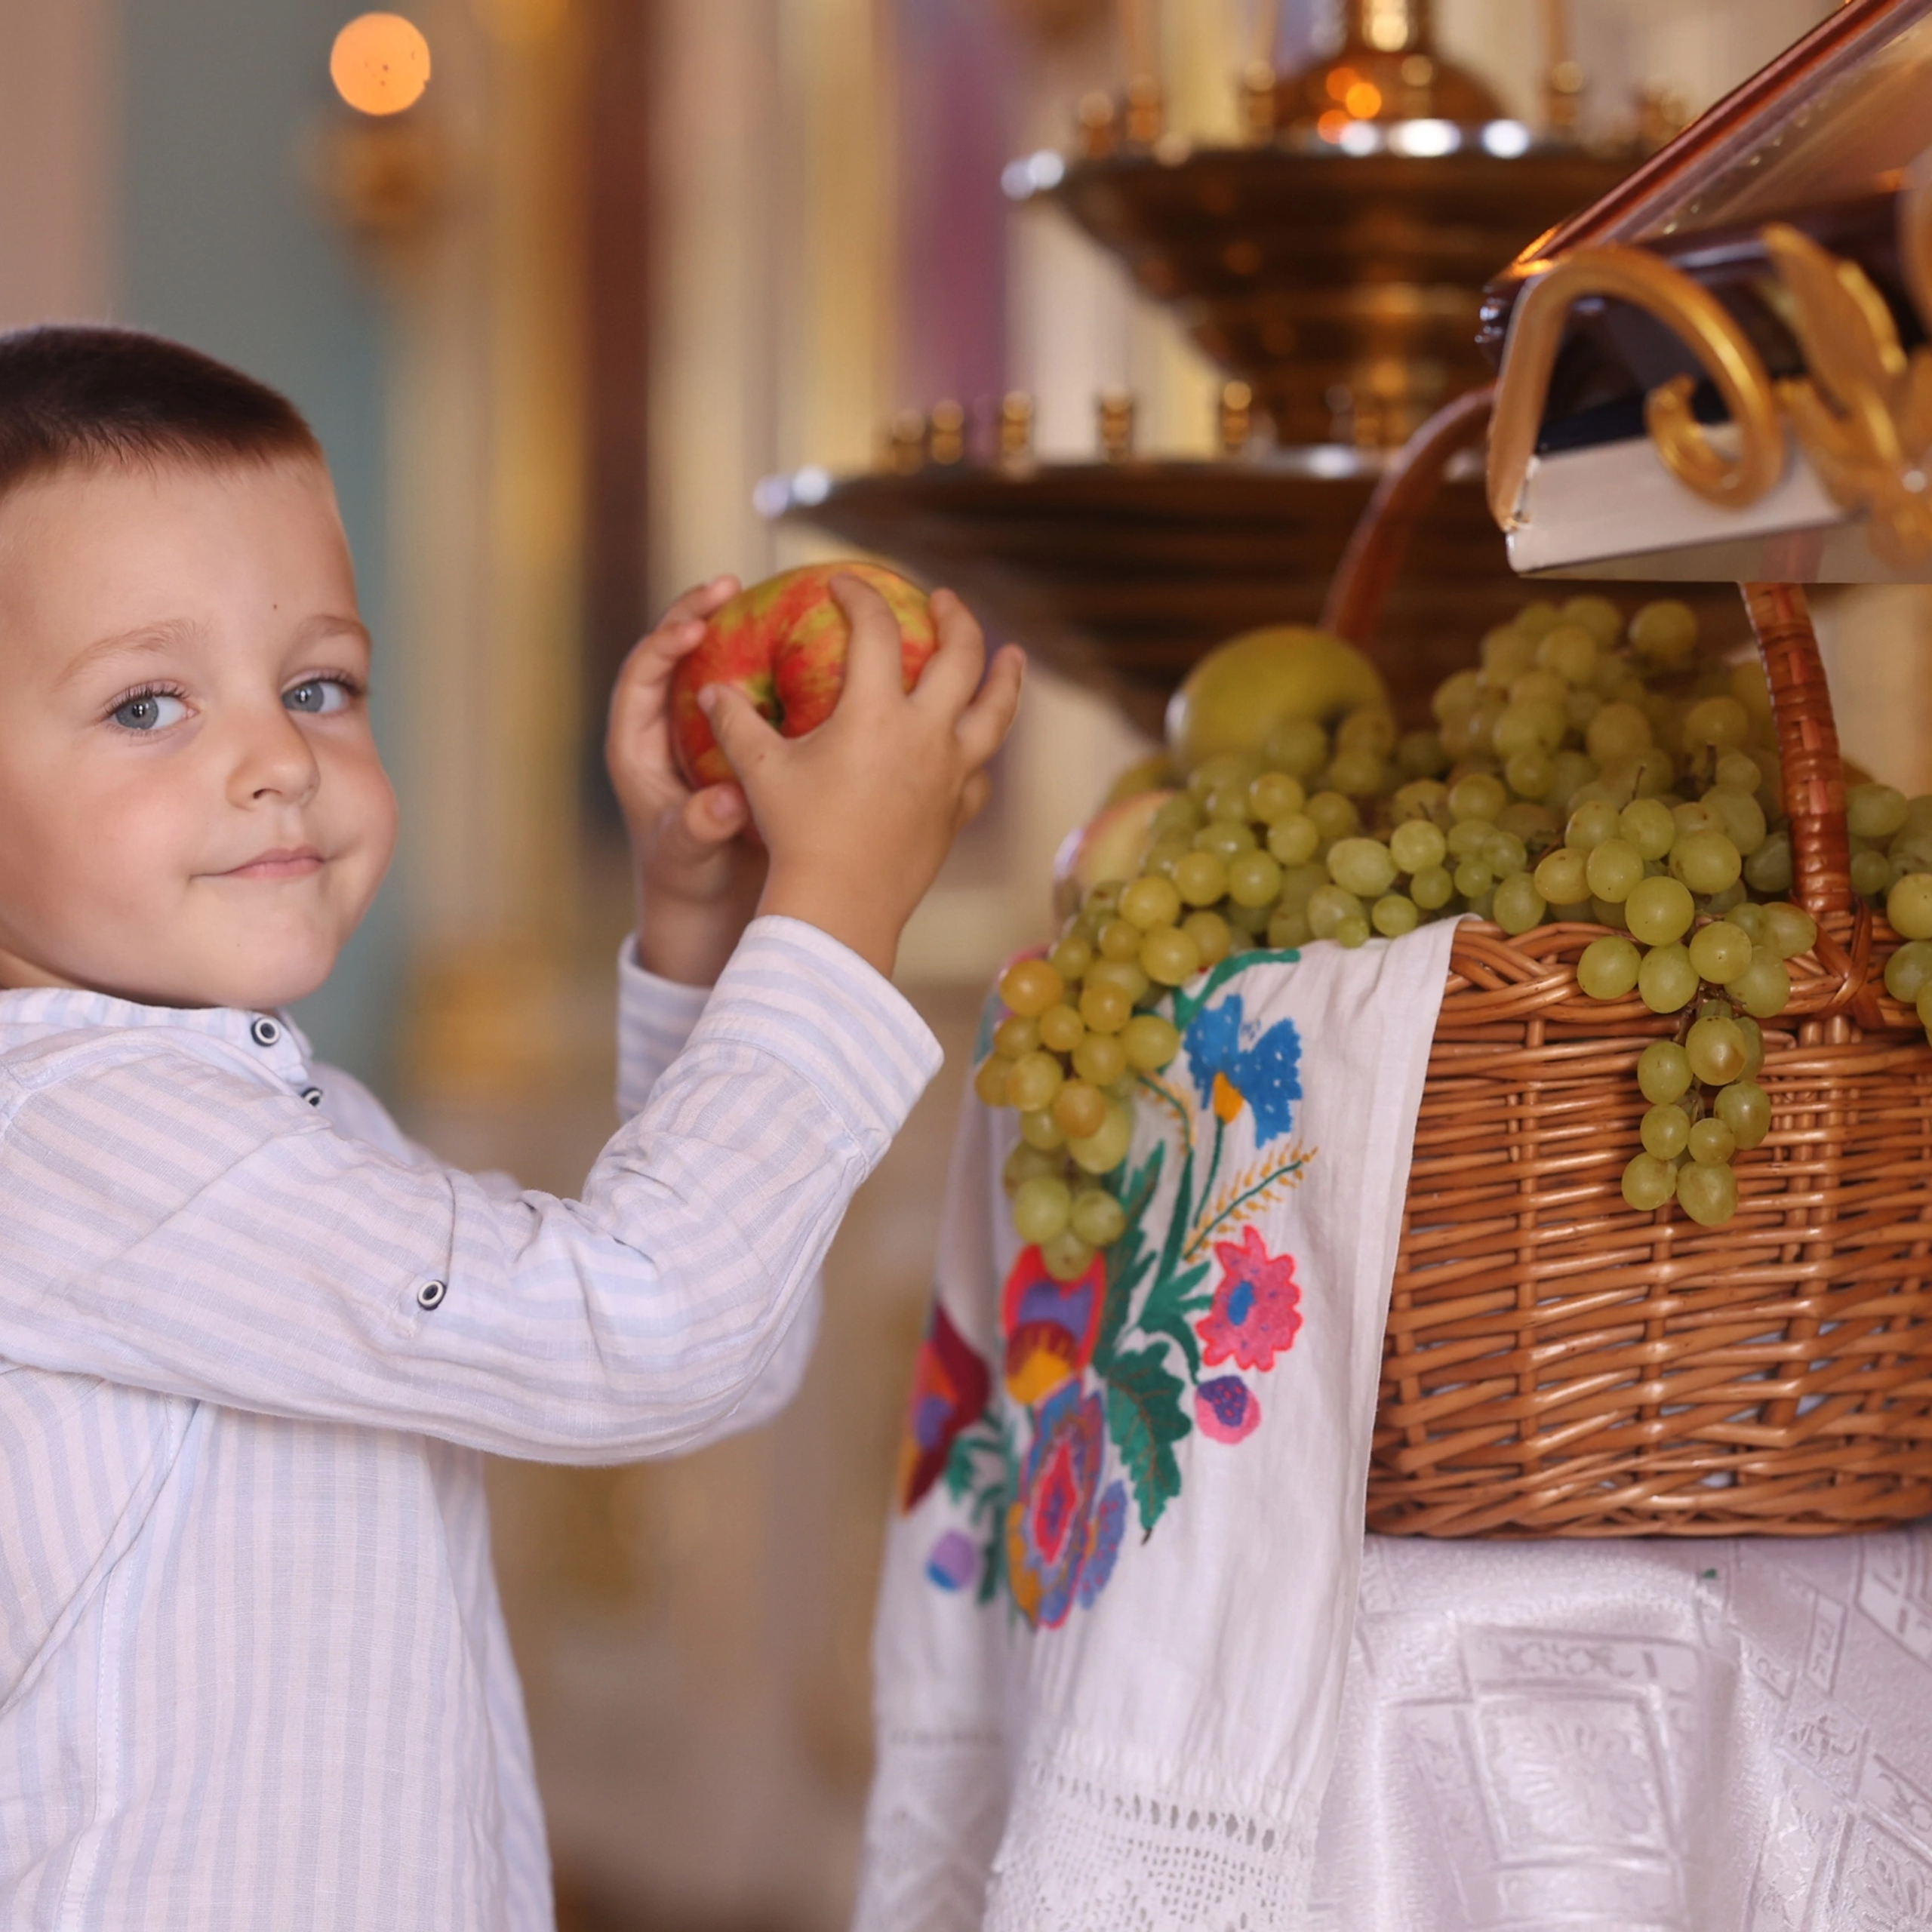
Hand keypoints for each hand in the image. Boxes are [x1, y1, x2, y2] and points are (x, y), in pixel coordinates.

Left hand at [607, 576, 766, 985]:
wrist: (707, 902)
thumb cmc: (688, 880)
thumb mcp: (691, 858)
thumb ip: (701, 829)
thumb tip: (726, 803)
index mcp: (635, 748)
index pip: (639, 678)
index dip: (663, 646)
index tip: (696, 628)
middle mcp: (660, 728)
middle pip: (670, 654)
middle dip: (696, 613)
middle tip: (731, 583)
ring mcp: (694, 728)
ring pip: (707, 661)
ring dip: (734, 626)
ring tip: (766, 591)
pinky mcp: (727, 736)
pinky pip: (743, 684)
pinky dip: (765, 658)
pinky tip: (801, 638)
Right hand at [699, 577, 1024, 977]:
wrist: (841, 905)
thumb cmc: (796, 834)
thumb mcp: (759, 772)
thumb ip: (736, 723)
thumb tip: (711, 688)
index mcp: (877, 712)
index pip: (877, 630)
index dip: (861, 596)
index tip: (847, 583)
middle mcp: (927, 734)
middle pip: (962, 656)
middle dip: (956, 618)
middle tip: (943, 600)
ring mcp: (951, 773)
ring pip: (996, 713)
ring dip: (1006, 678)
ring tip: (1012, 657)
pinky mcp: (957, 812)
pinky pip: (981, 773)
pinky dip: (980, 753)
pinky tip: (976, 747)